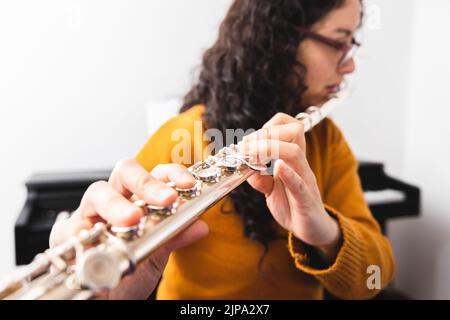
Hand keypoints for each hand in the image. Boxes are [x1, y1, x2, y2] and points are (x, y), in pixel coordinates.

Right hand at [49, 159, 208, 298]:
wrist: (107, 299)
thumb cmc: (129, 274)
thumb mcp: (157, 255)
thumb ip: (175, 237)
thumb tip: (200, 225)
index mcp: (138, 201)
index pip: (155, 174)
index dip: (172, 174)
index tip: (188, 184)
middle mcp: (114, 202)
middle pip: (126, 173)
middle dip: (147, 183)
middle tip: (166, 199)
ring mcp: (90, 216)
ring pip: (97, 193)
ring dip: (117, 204)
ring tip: (131, 219)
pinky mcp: (67, 236)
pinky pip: (69, 227)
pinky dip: (80, 229)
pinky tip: (90, 235)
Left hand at [240, 113, 340, 262]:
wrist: (311, 230)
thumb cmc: (291, 205)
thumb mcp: (270, 190)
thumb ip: (259, 177)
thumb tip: (245, 167)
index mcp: (293, 159)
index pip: (290, 127)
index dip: (271, 125)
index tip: (251, 138)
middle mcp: (301, 165)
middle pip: (294, 132)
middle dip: (266, 133)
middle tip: (246, 146)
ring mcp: (305, 180)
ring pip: (294, 153)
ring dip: (270, 148)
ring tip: (253, 155)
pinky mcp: (305, 199)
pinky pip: (299, 183)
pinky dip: (287, 173)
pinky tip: (277, 168)